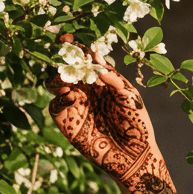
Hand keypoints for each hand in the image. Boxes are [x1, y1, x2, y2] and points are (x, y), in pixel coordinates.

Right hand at [47, 36, 157, 186]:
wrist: (133, 156)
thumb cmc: (138, 124)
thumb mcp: (129, 97)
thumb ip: (112, 77)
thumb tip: (94, 55)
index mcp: (102, 79)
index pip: (85, 59)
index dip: (75, 47)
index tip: (66, 38)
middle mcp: (86, 89)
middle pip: (67, 69)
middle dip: (61, 60)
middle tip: (61, 57)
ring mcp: (75, 104)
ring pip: (55, 84)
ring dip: (56, 78)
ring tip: (65, 80)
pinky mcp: (68, 122)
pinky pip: (55, 106)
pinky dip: (58, 98)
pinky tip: (70, 97)